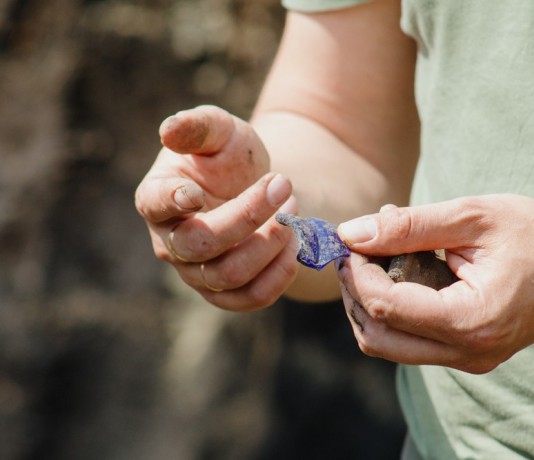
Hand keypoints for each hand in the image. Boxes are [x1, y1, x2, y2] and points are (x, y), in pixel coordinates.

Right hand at [135, 105, 298, 310]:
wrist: (252, 186)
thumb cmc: (226, 156)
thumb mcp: (218, 131)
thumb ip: (198, 126)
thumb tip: (170, 130)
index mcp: (156, 197)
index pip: (155, 203)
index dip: (172, 201)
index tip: (195, 192)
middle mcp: (169, 242)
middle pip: (201, 244)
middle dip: (248, 216)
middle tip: (284, 185)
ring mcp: (195, 272)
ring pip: (229, 275)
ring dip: (270, 245)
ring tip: (293, 213)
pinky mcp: (224, 292)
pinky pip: (250, 298)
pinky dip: (279, 275)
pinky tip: (295, 246)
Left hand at [336, 195, 533, 373]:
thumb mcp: (473, 216)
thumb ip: (407, 226)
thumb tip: (350, 233)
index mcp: (470, 321)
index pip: (384, 306)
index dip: (357, 272)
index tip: (351, 239)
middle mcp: (468, 353)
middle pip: (377, 337)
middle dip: (355, 293)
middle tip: (357, 250)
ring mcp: (471, 360)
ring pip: (390, 345)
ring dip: (372, 304)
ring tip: (381, 257)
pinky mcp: (472, 355)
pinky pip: (414, 343)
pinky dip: (396, 311)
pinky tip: (405, 272)